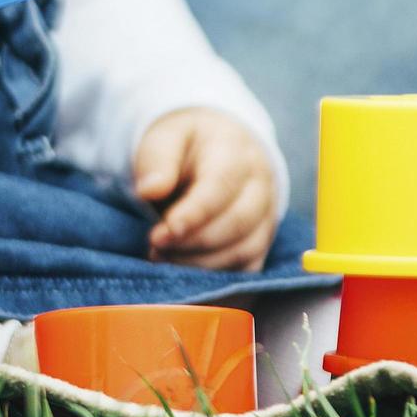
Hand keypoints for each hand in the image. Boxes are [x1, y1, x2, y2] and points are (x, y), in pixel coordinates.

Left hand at [133, 108, 278, 270]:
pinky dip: (216, 279)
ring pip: (244, 251)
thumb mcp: (165, 138)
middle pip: (236, 223)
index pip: (221, 186)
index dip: (192, 215)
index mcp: (235, 151)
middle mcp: (260, 184)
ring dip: (200, 264)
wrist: (218, 148)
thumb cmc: (186, 146)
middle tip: (155, 247)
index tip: (160, 235)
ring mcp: (267, 214)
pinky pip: (248, 270)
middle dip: (191, 243)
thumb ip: (156, 160)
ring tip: (164, 259)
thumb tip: (150, 190)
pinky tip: (185, 273)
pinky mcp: (263, 241)